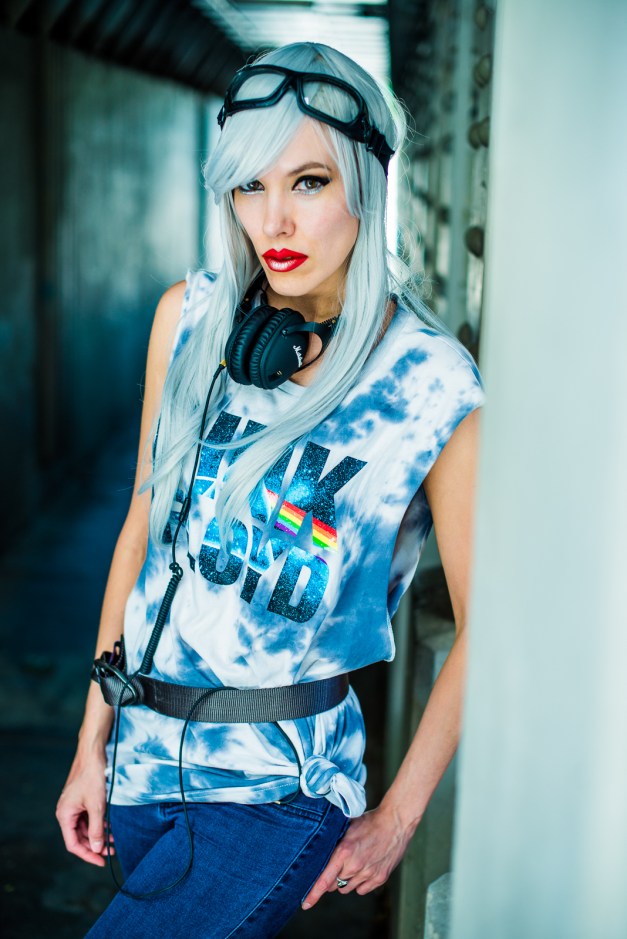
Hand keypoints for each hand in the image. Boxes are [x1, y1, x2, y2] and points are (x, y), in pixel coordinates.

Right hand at [56, 747, 112, 866]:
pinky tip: (110, 827)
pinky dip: (98, 823)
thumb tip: (97, 848)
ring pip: (85, 827)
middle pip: (79, 837)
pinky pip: (88, 817)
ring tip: (114, 840)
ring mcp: (73, 805)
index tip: (102, 861)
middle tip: (112, 851)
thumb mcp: (97, 806)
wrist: (93, 753)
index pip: (73, 844)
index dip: (88, 855)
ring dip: (98, 834)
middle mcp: (66, 812)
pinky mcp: (81, 799)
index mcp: (64, 815)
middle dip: (95, 845)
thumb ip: (96, 829)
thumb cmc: (92, 777)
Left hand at [301, 803, 414, 908]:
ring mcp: (368, 874)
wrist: (395, 822)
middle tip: (338, 864)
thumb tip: (318, 846)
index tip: (305, 904)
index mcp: (344, 852)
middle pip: (334, 884)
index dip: (313, 894)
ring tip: (353, 864)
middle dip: (332, 878)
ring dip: (346, 881)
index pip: (324, 880)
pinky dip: (360, 884)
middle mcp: (355, 866)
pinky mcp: (379, 878)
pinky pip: (362, 890)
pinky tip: (363, 869)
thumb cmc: (370, 821)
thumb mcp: (347, 826)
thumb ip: (334, 839)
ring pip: (347, 888)